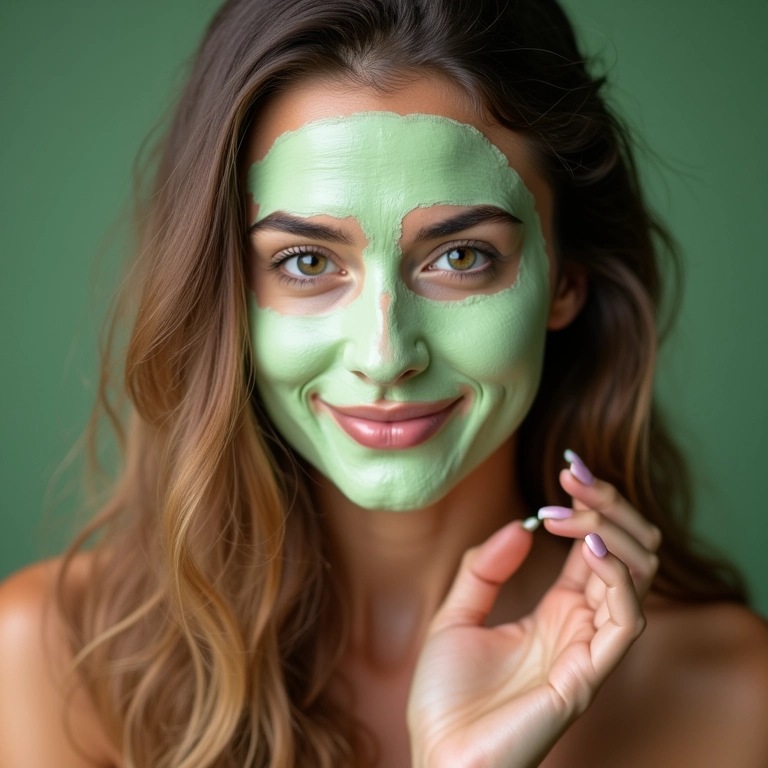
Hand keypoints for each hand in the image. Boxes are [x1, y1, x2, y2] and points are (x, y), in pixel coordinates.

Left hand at [407, 451, 659, 767]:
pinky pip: (627, 620)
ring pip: (638, 578)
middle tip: (575, 477)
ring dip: (614, 531)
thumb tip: (522, 526)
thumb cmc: (445, 698)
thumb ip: (484, 570)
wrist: (436, 755)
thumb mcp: (455, 615)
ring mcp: (587, 649)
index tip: (566, 470)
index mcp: (554, 612)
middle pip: (626, 554)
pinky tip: (590, 546)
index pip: (594, 548)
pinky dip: (618, 576)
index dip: (589, 506)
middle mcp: (578, 626)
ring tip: (575, 507)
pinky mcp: (588, 674)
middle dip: (609, 507)